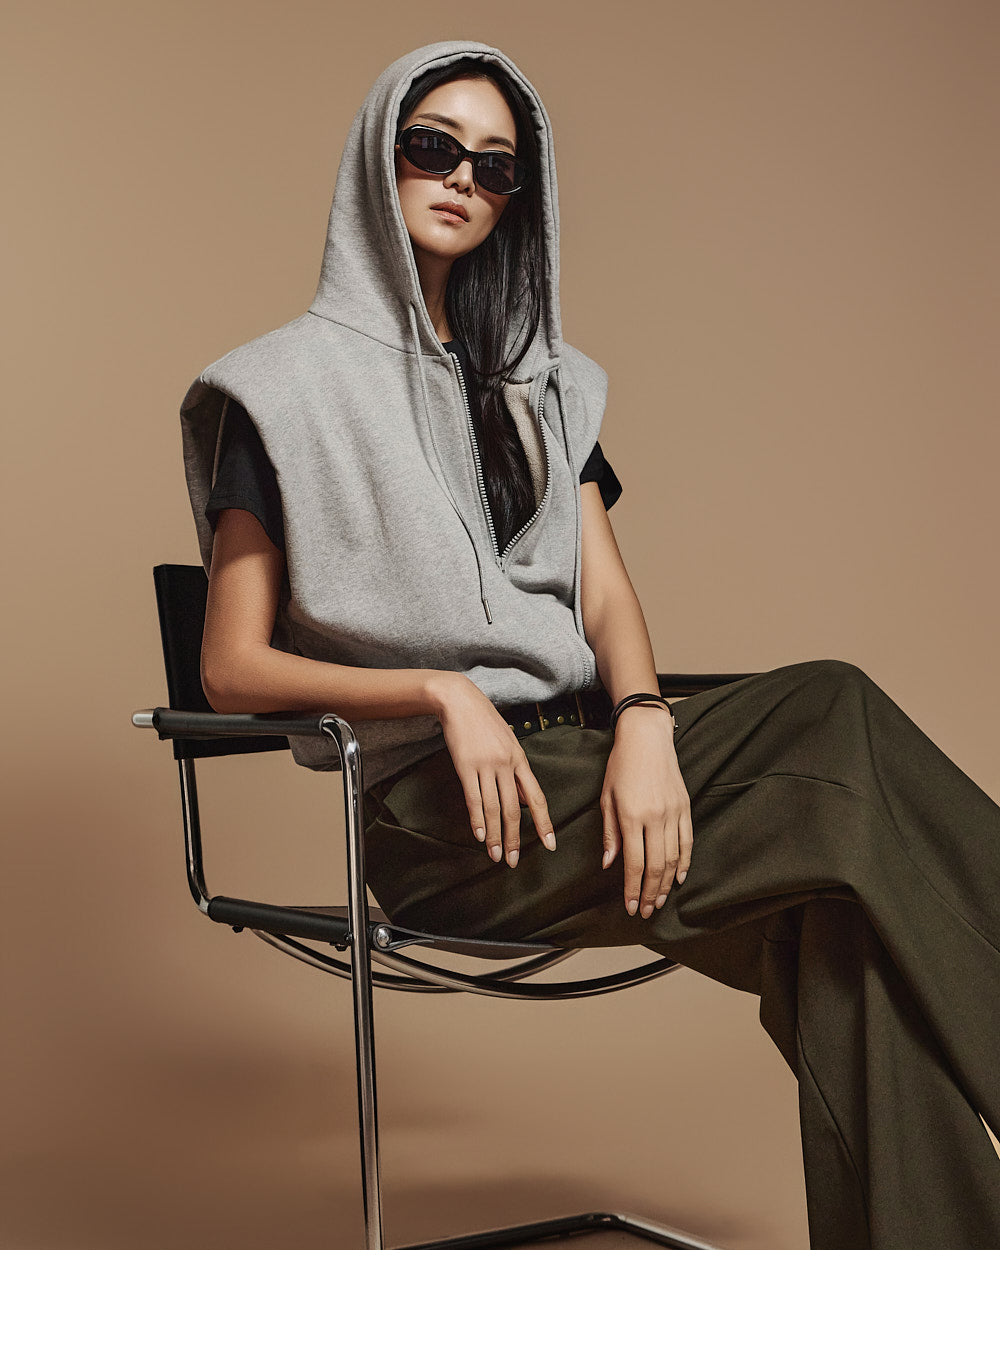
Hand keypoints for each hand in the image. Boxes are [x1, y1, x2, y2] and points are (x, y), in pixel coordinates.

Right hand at [431, 673, 556, 866]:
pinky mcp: (466, 766)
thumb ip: (515, 771)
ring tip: (495, 856)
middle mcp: (507, 765)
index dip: (544, 823)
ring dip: (494, 835)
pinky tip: (479, 835)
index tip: (550, 845)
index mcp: (520, 760)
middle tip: (512, 861)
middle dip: (515, 838)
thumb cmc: (484, 722)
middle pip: (515, 809)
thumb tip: (523, 799)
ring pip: (494, 808)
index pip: (536, 798)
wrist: (460, 700)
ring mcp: (486, 765)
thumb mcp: (507, 742)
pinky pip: (474, 798)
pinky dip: (477, 819)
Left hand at [599, 705, 692, 917]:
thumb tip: (610, 864)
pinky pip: (687, 841)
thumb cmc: (620, 765)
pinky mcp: (685, 807)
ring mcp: (673, 812)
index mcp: (632, 816)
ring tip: (659, 900)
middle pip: (656, 866)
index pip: (634, 863)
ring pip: (673, 858)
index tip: (630, 907)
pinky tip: (679, 878)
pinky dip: (684, 862)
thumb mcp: (607, 797)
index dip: (633, 889)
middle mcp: (655, 817)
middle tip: (645, 911)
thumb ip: (610, 832)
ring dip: (666, 883)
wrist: (647, 737)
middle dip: (650, 893)